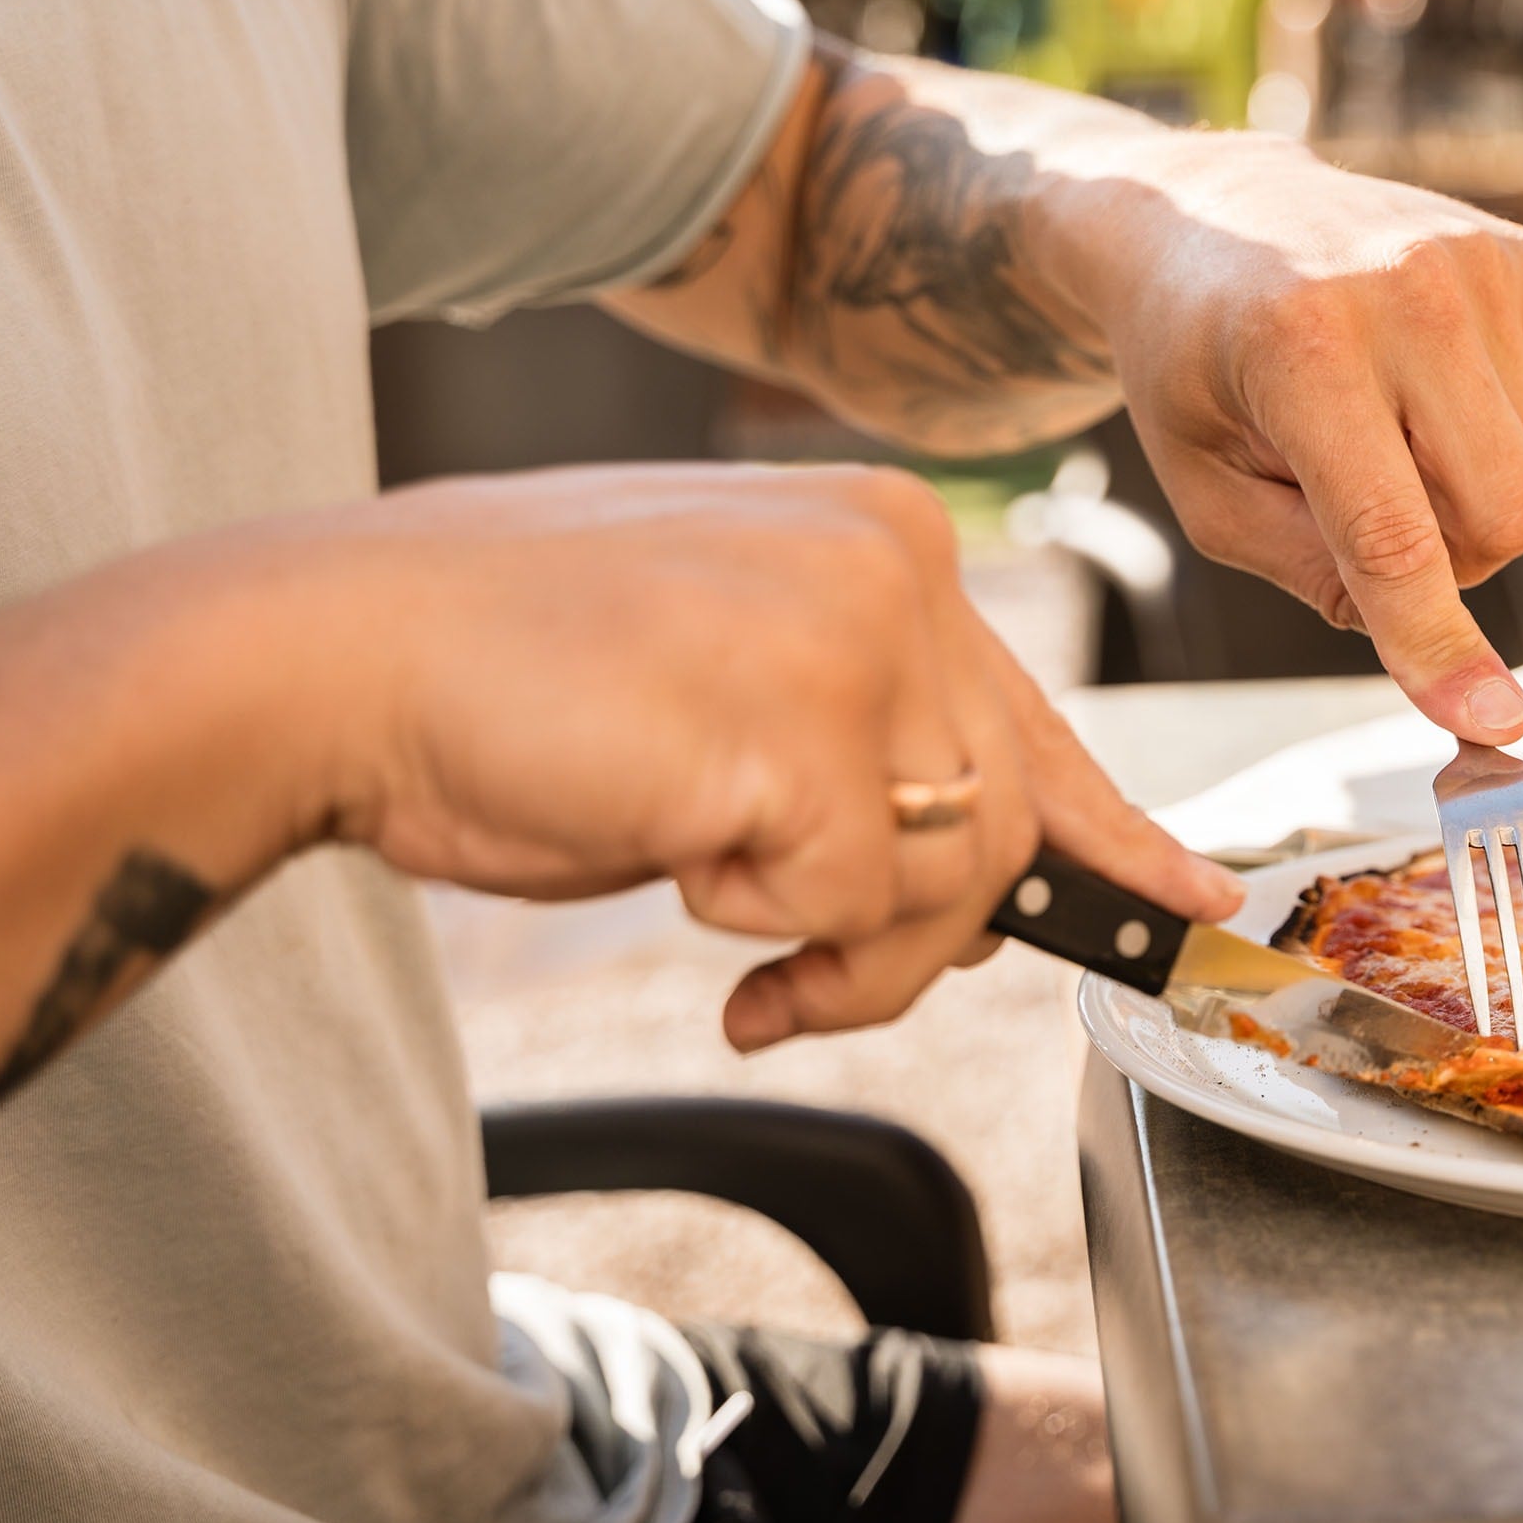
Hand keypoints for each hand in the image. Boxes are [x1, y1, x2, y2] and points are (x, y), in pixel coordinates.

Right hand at [289, 464, 1239, 1048]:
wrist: (336, 651)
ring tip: (740, 955)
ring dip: (847, 958)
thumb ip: (863, 743)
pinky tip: (678, 873)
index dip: (1118, 829)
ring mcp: (857, 636)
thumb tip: (978, 870)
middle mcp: (899, 565)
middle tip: (807, 987)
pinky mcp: (804, 726)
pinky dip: (769, 938)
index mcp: (887, 535)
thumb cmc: (510, 679)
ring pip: (955, 875)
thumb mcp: (732, 686)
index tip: (1186, 895)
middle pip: (1009, 814)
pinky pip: (858, 905)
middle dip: (928, 940)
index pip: (1042, 712)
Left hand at [1095, 136, 1522, 742]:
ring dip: (1460, 493)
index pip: (1395, 534)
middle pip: (1503, 517)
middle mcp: (1408, 291)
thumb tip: (1435, 655)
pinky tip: (1412, 378)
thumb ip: (1311, 574)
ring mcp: (1480, 264)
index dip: (1438, 642)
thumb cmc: (1193, 367)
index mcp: (1303, 350)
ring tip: (1374, 429)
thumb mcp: (1205, 491)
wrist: (1206, 212)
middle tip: (1362, 520)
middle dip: (1448, 562)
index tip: (1491, 724)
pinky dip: (1481, 427)